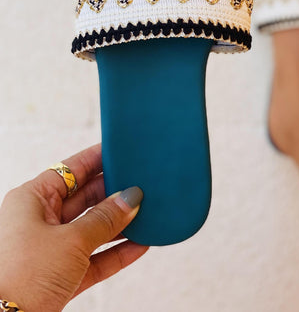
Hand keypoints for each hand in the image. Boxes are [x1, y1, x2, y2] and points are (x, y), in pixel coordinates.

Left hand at [0, 144, 147, 311]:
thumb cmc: (22, 276)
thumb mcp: (71, 241)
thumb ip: (105, 219)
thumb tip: (131, 198)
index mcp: (32, 200)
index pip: (70, 170)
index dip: (96, 159)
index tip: (121, 152)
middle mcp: (38, 221)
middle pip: (84, 199)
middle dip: (113, 194)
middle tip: (141, 186)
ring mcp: (49, 249)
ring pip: (91, 229)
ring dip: (119, 225)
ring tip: (147, 214)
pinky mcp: (59, 276)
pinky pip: (93, 258)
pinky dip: (116, 253)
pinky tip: (139, 245)